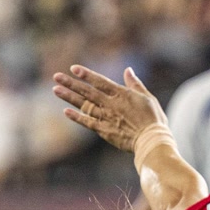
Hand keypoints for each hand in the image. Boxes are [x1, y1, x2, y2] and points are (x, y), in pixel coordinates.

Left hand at [53, 65, 167, 153]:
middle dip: (71, 83)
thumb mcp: (147, 97)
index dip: (86, 74)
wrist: (152, 141)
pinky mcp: (104, 130)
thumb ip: (135, 84)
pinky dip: (77, 117)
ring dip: (69, 97)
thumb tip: (128, 70)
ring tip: (55, 89)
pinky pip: (87, 122)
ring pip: (84, 105)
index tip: (73, 68)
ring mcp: (106, 117)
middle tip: (56, 76)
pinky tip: (66, 111)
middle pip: (87, 91)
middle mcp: (111, 104)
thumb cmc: (153, 119)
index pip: (100, 81)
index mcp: (122, 94)